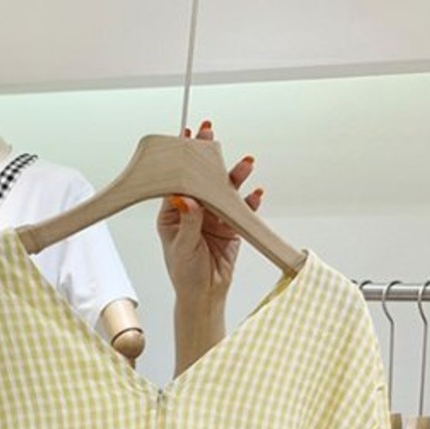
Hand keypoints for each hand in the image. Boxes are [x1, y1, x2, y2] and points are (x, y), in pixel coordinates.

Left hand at [156, 121, 263, 301]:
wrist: (205, 296)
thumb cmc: (185, 275)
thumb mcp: (182, 247)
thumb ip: (188, 222)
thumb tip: (186, 198)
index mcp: (173, 213)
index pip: (177, 180)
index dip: (181, 159)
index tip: (185, 137)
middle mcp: (193, 210)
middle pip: (201, 178)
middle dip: (207, 156)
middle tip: (210, 133)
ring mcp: (213, 216)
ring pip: (224, 190)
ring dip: (235, 176)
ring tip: (246, 163)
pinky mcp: (231, 226)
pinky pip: (241, 209)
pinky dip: (249, 201)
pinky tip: (255, 193)